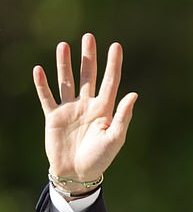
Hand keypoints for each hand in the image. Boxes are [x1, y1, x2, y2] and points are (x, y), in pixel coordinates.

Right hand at [33, 32, 137, 181]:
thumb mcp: (114, 139)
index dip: (113, 64)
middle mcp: (87, 106)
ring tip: (64, 46)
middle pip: (87, 76)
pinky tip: (39, 70)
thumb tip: (133, 94)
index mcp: (104, 110)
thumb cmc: (99, 159)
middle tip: (88, 37)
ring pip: (66, 81)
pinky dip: (42, 84)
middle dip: (88, 57)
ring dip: (64, 64)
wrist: (77, 174)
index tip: (116, 46)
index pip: (110, 82)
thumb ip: (122, 117)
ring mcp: (69, 109)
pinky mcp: (53, 117)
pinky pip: (47, 97)